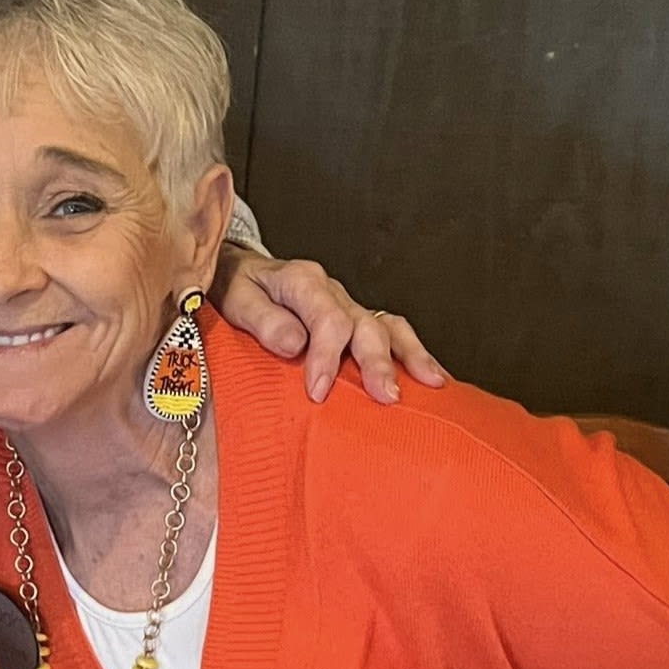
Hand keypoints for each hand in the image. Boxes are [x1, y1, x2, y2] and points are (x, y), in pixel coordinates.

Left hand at [209, 243, 447, 403]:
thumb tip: (295, 344)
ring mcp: (348, 304)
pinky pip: (391, 330)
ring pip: (386, 326)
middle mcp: (331, 290)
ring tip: (430, 383)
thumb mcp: (236, 299)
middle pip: (364, 324)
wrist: (238, 273)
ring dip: (408, 356)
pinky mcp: (355, 318)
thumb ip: (263, 320)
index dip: (326, 357)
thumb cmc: (237, 289)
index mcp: (302, 282)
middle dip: (376, 362)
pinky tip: (432, 376)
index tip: (318, 392)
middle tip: (384, 396)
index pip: (327, 320)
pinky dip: (412, 352)